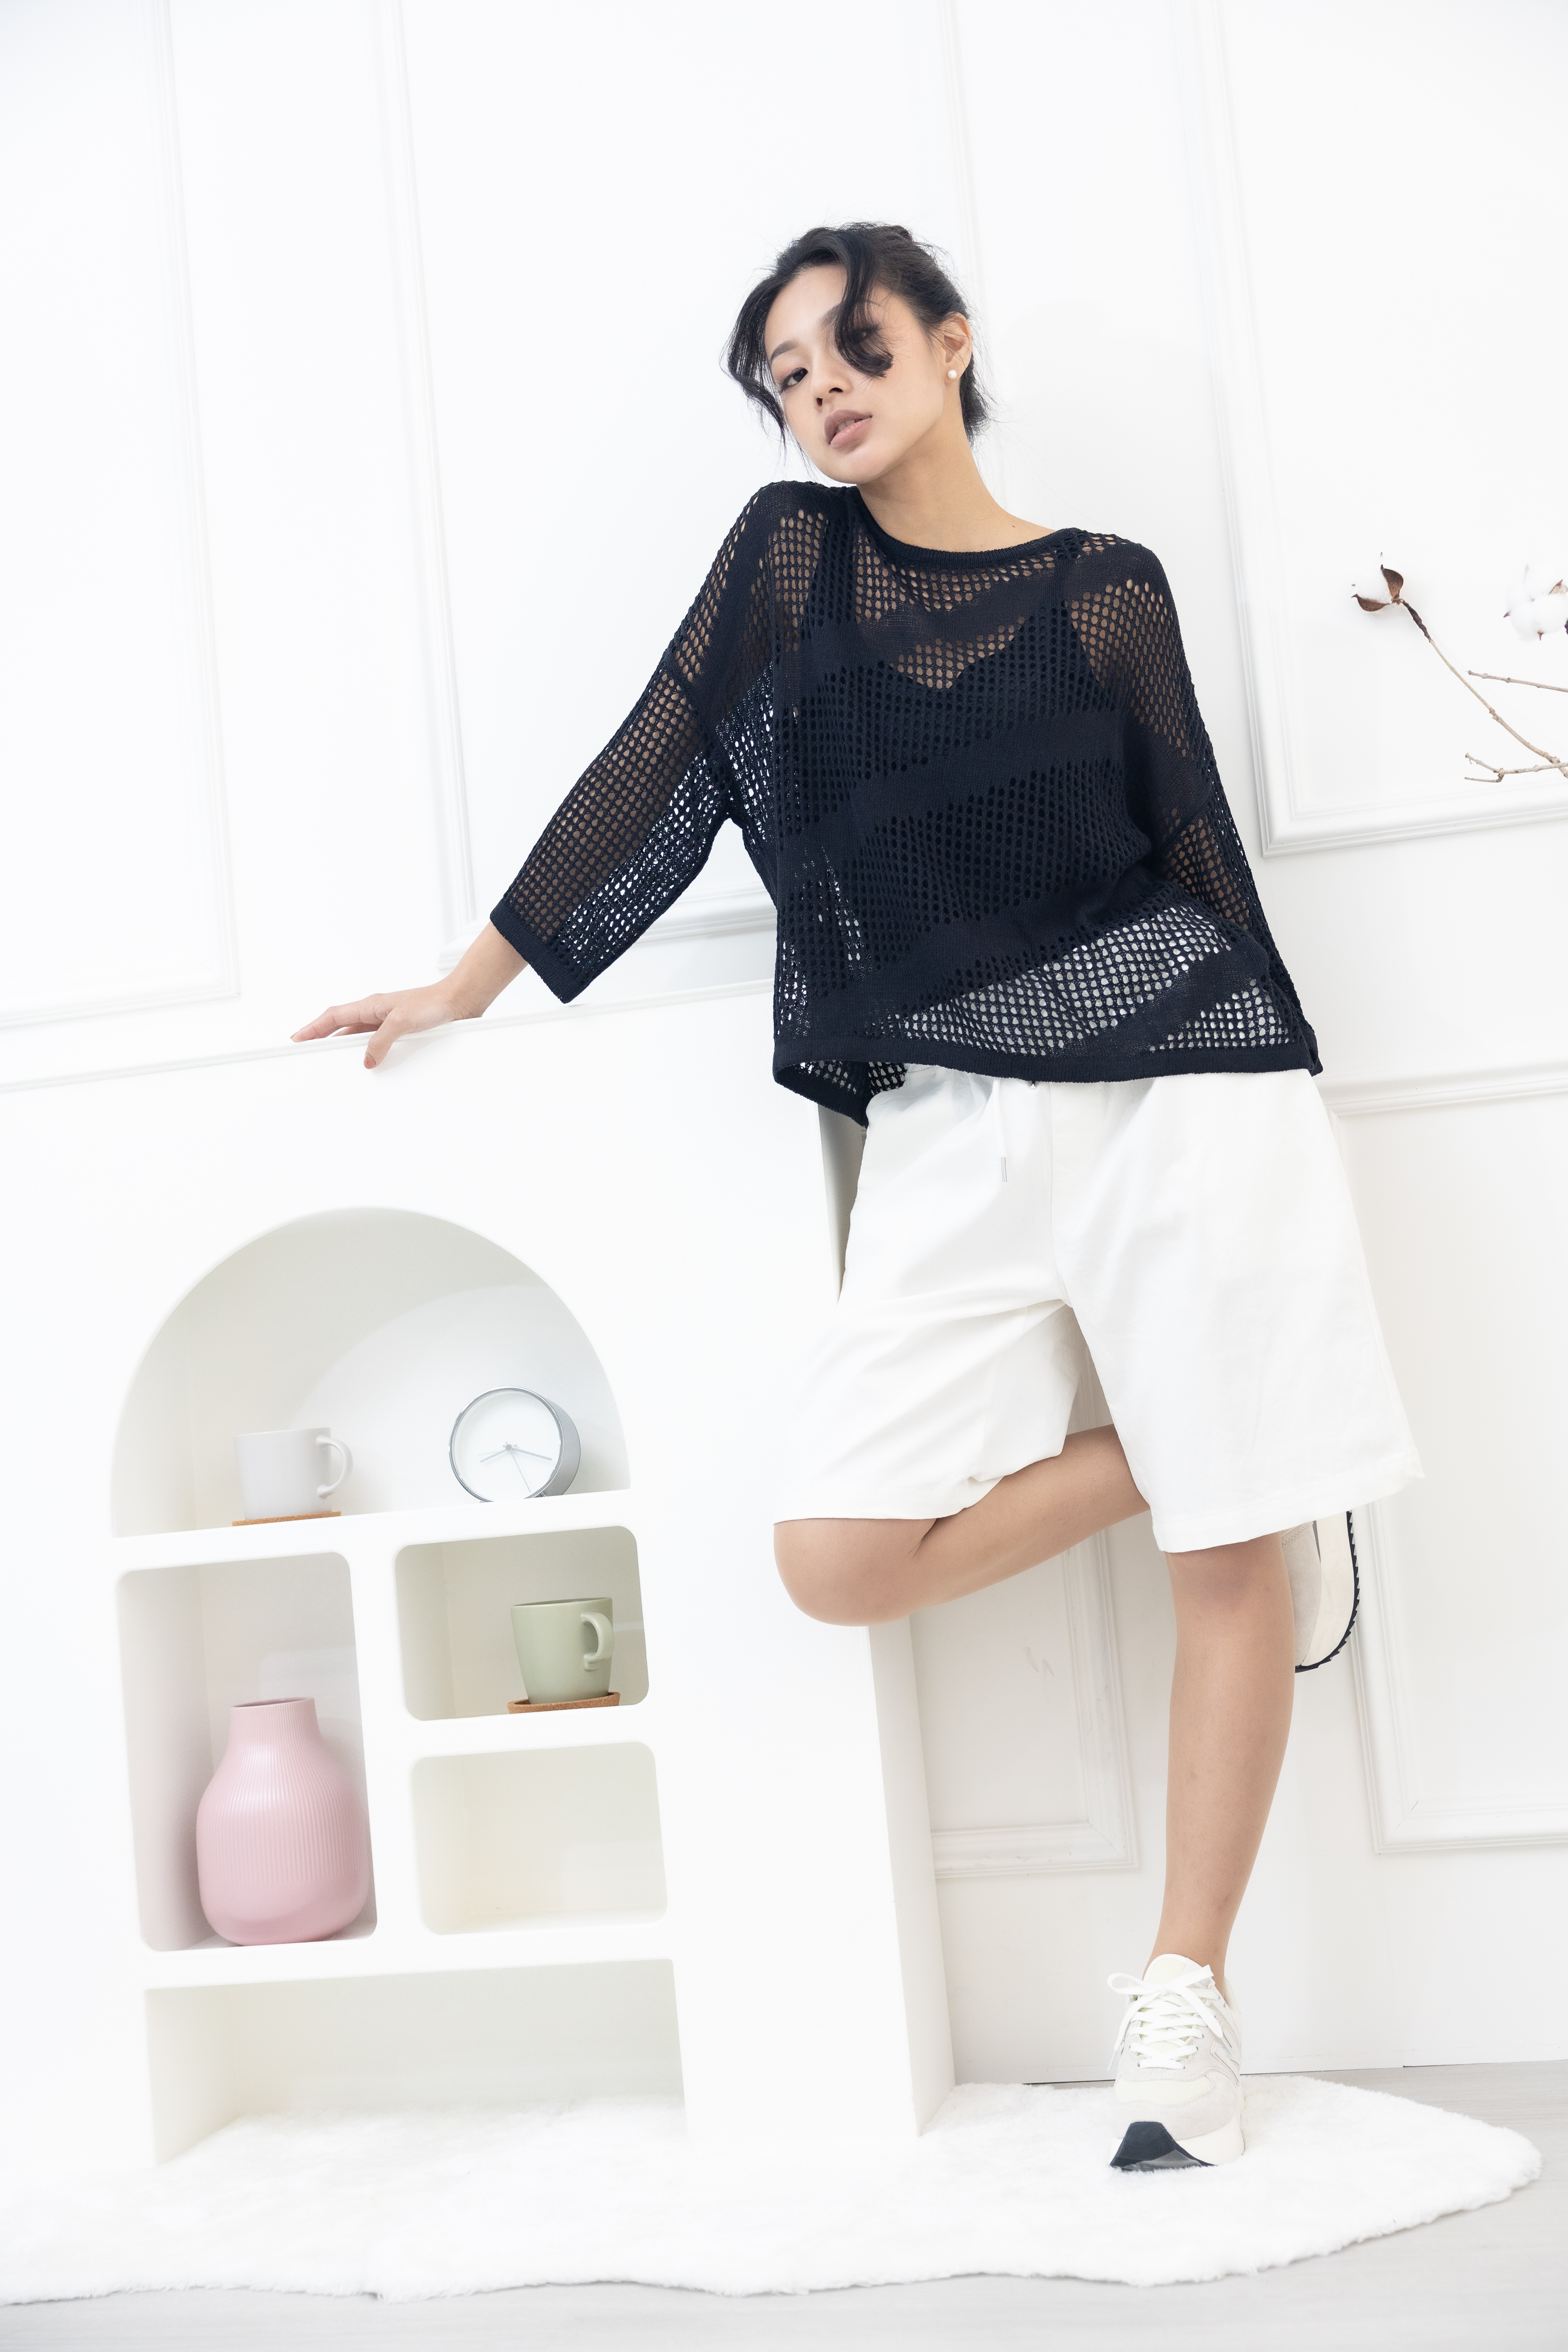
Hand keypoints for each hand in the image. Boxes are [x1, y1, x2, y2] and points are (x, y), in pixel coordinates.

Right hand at [292, 923, 527, 1067]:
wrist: (460, 1001)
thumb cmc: (433, 1004)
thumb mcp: (402, 1022)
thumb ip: (381, 1041)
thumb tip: (367, 1060)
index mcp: (370, 1005)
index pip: (333, 1017)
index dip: (313, 1028)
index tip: (297, 1038)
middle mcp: (376, 1012)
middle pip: (341, 1026)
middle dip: (321, 1037)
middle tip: (306, 1050)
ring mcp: (387, 1021)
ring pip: (357, 1035)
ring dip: (343, 1046)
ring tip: (329, 1059)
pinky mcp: (400, 1030)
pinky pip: (375, 1041)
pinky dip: (366, 1051)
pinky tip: (366, 1061)